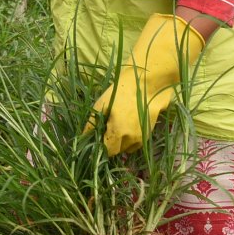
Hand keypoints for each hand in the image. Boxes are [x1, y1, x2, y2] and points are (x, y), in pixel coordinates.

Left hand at [89, 14, 200, 156]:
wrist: (148, 83)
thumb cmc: (121, 91)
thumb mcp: (101, 104)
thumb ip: (92, 124)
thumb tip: (83, 137)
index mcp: (118, 133)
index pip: (107, 151)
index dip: (100, 146)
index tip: (97, 135)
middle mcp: (132, 140)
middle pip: (117, 150)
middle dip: (110, 143)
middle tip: (107, 126)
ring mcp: (143, 137)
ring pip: (128, 147)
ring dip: (121, 141)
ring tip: (119, 124)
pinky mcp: (150, 132)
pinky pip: (137, 141)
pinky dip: (131, 137)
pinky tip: (129, 122)